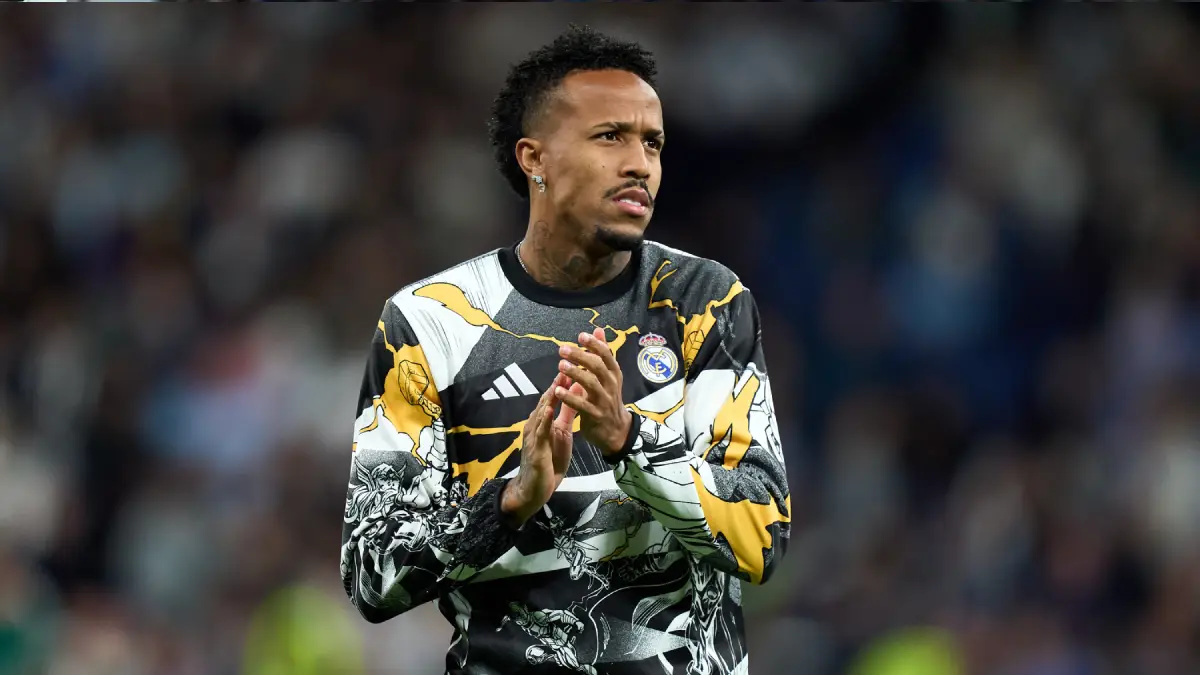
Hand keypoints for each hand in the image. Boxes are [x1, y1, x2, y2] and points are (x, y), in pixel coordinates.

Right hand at [500, 372, 582, 525]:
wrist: (536, 488)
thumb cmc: (549, 460)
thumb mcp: (562, 432)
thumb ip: (567, 413)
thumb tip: (576, 392)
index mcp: (544, 420)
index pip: (554, 395)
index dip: (563, 379)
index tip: (574, 363)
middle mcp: (536, 423)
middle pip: (547, 398)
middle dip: (557, 381)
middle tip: (567, 362)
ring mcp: (534, 435)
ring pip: (541, 411)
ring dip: (550, 395)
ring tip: (559, 379)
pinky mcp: (535, 449)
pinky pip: (539, 432)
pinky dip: (544, 420)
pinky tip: (549, 410)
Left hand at [554, 328, 632, 455]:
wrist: (616, 430)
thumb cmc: (608, 398)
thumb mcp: (609, 375)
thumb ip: (602, 353)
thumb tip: (598, 330)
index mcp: (613, 373)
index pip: (606, 355)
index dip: (594, 344)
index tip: (580, 336)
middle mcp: (611, 384)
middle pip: (597, 366)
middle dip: (580, 356)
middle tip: (562, 349)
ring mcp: (604, 400)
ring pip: (590, 384)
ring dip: (575, 373)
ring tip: (561, 366)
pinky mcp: (595, 415)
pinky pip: (582, 405)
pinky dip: (570, 397)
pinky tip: (557, 391)